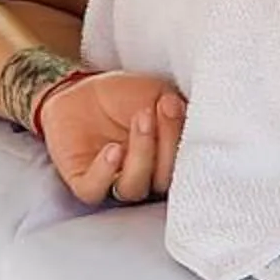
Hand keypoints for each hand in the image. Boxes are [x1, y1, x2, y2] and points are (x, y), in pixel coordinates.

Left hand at [39, 69, 185, 205]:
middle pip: (162, 180)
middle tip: (163, 107)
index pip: (184, 168)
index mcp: (168, 161)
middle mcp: (144, 176)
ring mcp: (115, 180)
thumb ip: (177, 113)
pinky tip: (113, 149)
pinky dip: (105, 172)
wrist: (84, 89)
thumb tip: (194, 123)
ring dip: (141, 155)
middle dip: (166, 143)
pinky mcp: (84, 182)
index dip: (185, 142)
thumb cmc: (127, 96)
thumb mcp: (158, 95)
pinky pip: (94, 190)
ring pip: (133, 188)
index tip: (177, 105)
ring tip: (141, 118)